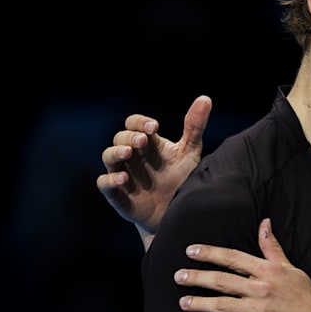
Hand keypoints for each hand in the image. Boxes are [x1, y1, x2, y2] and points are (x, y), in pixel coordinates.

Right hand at [96, 95, 209, 234]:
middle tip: (143, 140)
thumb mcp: (190, 153)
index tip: (154, 127)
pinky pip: (104, 184)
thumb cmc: (181, 179)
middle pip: (120, 138)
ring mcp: (123, 174)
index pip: (134, 124)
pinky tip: (123, 178)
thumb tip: (205, 99)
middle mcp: (132, 156)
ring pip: (108, 157)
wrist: (177, 212)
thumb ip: (195, 127)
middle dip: (130, 137)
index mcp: (147, 144)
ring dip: (116, 152)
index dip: (140, 122)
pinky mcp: (118, 195)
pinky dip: (110, 180)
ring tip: (128, 153)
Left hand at [176, 218, 310, 311]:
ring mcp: (260, 311)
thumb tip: (265, 223)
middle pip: (222, 280)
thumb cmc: (308, 296)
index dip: (210, 253)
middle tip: (177, 276)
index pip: (233, 258)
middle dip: (197, 277)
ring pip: (222, 306)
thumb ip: (272, 248)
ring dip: (199, 303)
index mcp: (268, 270)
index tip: (191, 251)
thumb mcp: (291, 268)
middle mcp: (261, 288)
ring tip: (182, 302)